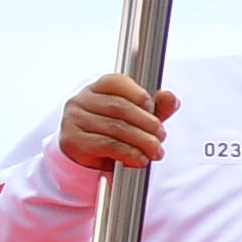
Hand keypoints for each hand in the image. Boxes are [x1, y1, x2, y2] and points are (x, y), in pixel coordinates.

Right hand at [61, 76, 176, 170]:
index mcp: (96, 88)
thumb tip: (170, 97)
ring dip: (142, 140)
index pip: (116, 82)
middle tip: (161, 136)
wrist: (87, 159)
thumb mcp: (138, 118)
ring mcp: (73, 119)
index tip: (152, 108)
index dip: (137, 94)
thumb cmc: (114, 132)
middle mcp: (81, 100)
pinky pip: (106, 144)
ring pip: (115, 127)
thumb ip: (157, 107)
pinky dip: (129, 152)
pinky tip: (140, 158)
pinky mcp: (72, 140)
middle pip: (119, 107)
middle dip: (146, 122)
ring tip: (155, 150)